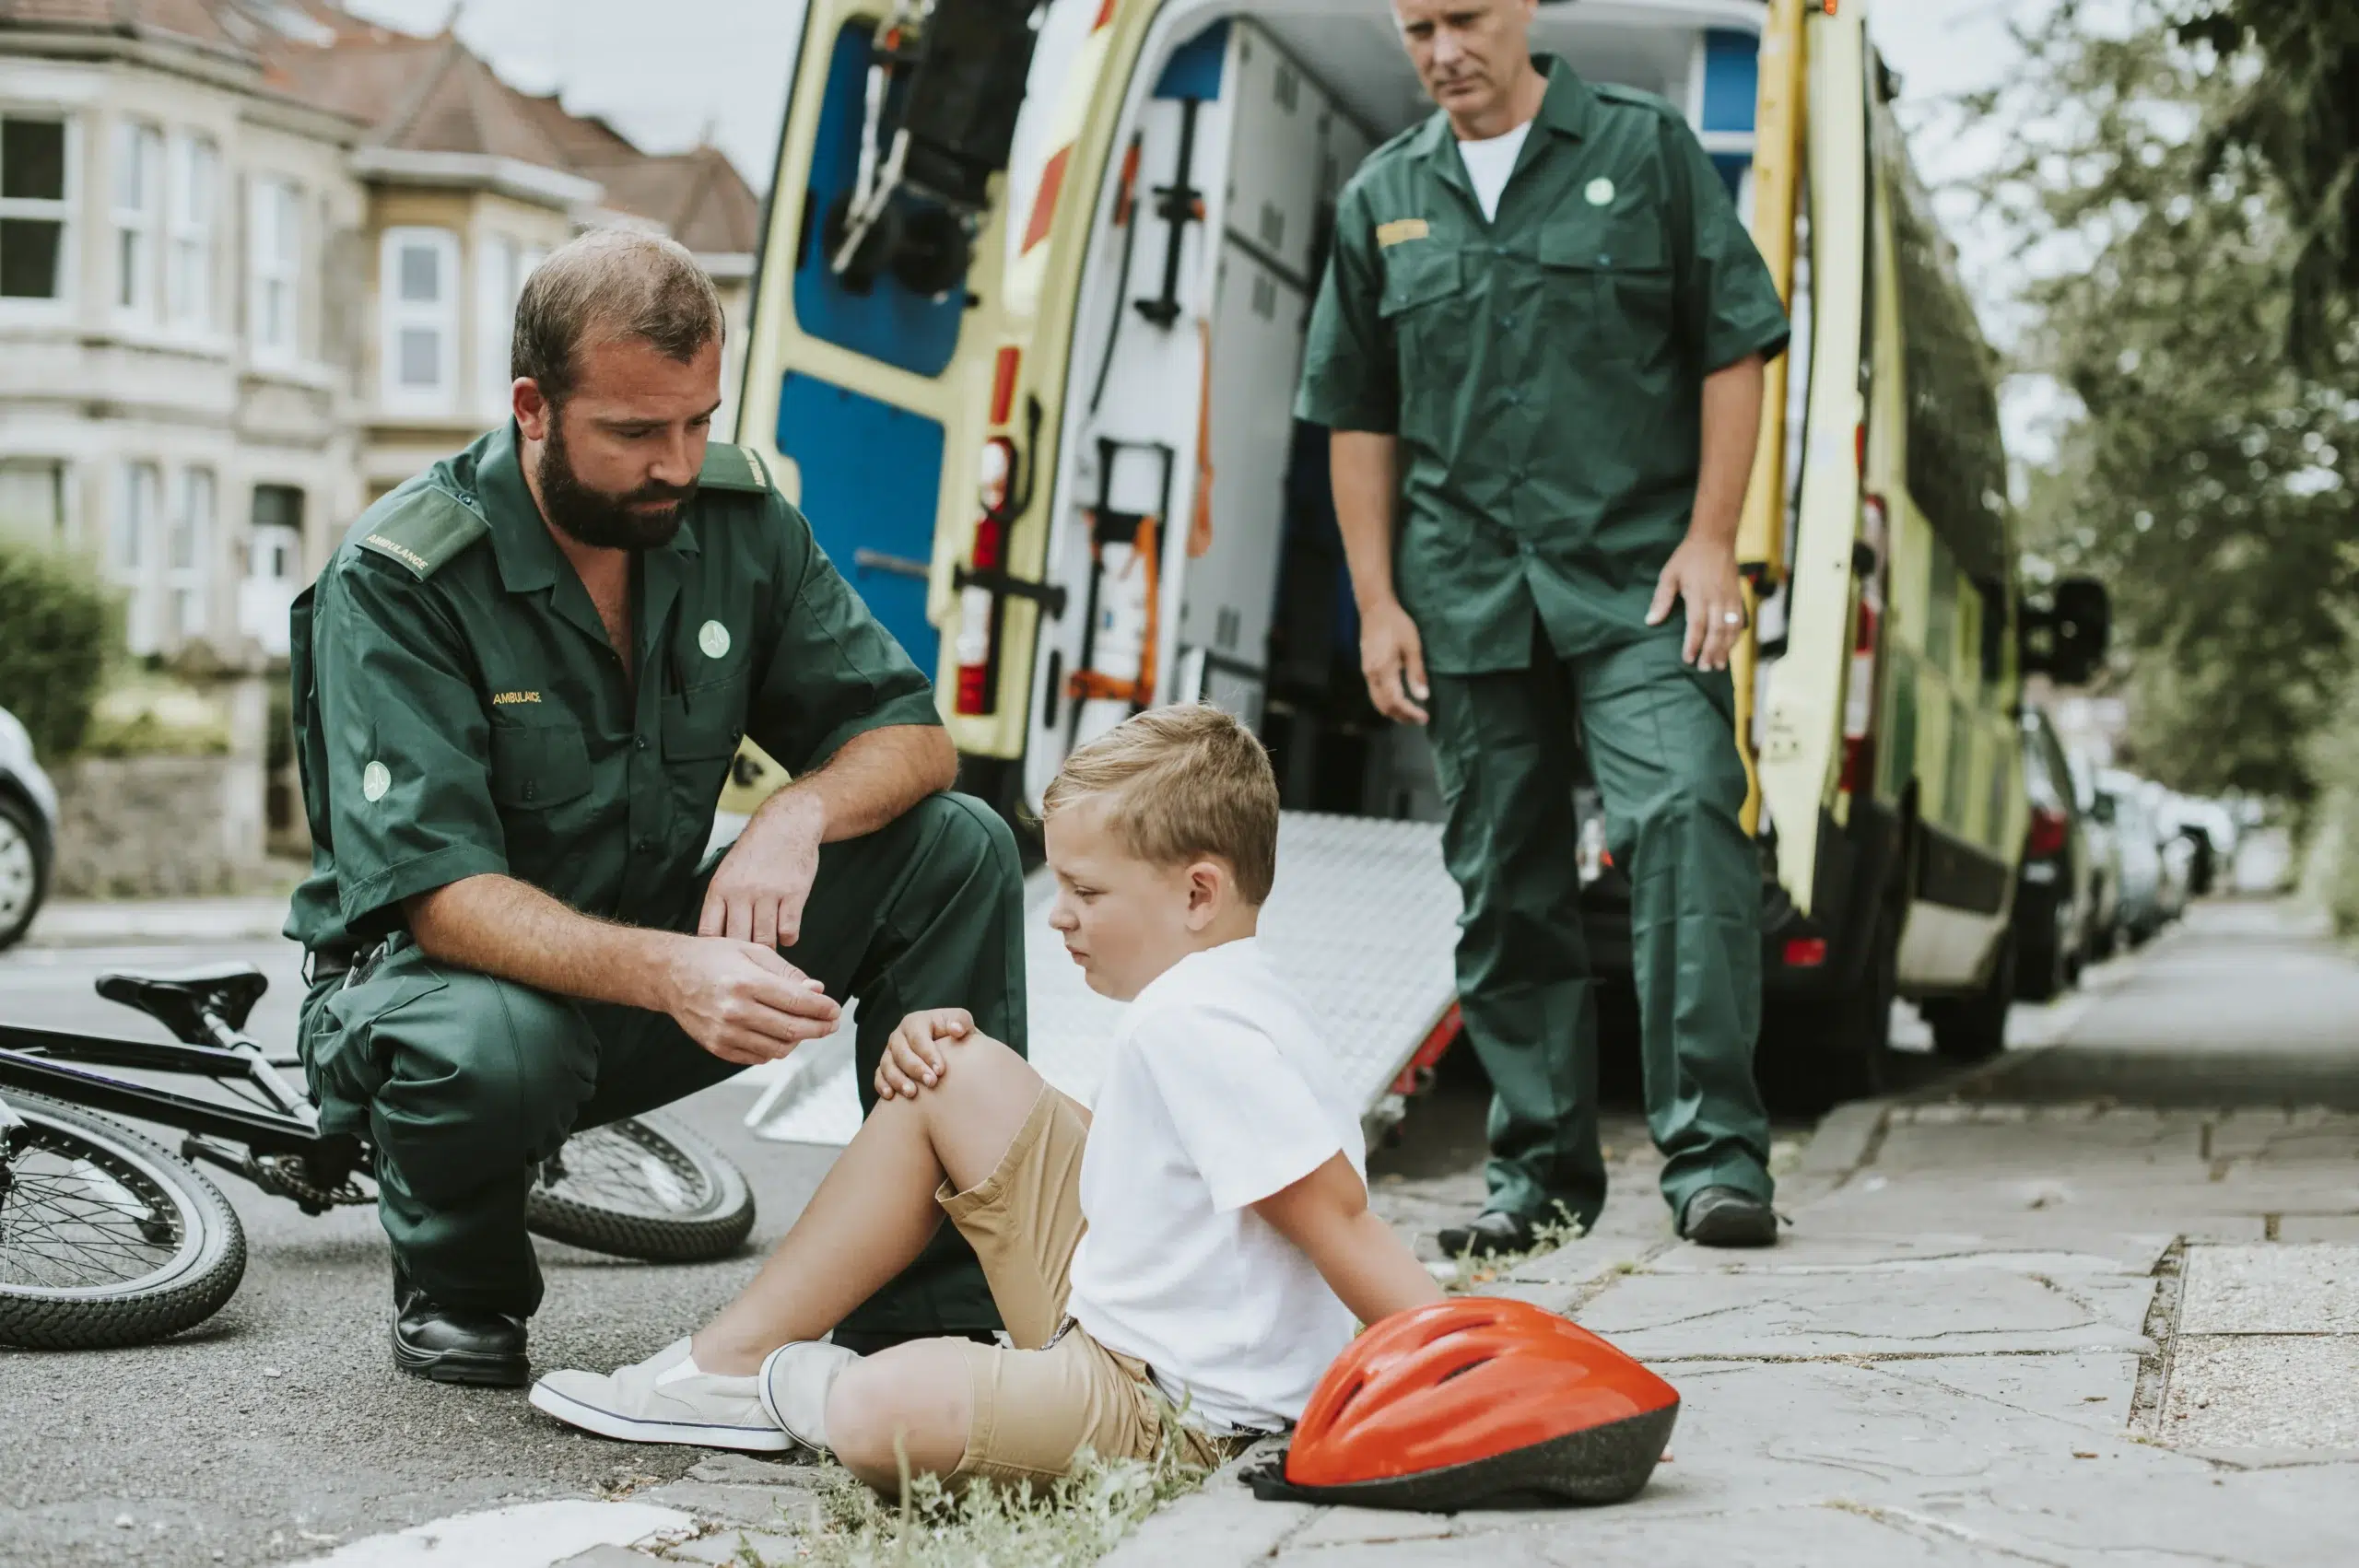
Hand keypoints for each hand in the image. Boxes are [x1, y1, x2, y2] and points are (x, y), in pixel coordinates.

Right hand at [663, 937, 840, 1066]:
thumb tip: (816, 990)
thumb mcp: (752, 951)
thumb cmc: (711, 958)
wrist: (669, 974)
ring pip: (777, 1048)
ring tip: (804, 1028)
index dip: (823, 1009)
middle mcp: (735, 1010)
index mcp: (746, 982)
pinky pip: (758, 1057)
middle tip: (831, 1024)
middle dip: (819, 1028)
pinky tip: (778, 1035)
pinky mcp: (717, 1047)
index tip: (835, 1010)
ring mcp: (725, 1032)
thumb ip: (787, 973)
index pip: (797, 1002)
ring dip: (798, 1041)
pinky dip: (774, 1049)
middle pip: (792, 1029)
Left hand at [700, 789, 823, 947]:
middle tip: (750, 959)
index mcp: (720, 888)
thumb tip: (715, 941)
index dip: (715, 951)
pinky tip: (786, 932)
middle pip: (738, 940)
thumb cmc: (756, 852)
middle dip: (744, 955)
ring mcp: (769, 893)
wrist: (787, 824)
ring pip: (765, 939)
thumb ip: (721, 903)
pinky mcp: (794, 893)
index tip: (723, 958)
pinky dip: (788, 938)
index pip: (709, 932)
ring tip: (769, 945)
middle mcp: (741, 892)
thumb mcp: (728, 872)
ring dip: (768, 948)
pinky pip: (789, 930)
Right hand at [874, 1007, 974, 1099]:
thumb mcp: (961, 1023)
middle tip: (931, 1083)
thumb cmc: (957, 1036)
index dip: (928, 1053)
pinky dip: (882, 1085)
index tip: (941, 1070)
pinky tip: (890, 1096)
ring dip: (898, 1079)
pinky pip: (878, 1076)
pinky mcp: (885, 1068)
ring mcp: (890, 1052)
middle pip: (901, 1052)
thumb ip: (961, 1021)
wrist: (949, 1050)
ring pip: (887, 1065)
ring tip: (912, 1093)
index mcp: (916, 1022)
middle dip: (915, 1068)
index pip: (918, 1037)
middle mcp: (899, 1036)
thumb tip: (956, 1029)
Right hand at [1359, 600, 1430, 724]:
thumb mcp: (1412, 646)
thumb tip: (1422, 697)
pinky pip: (1375, 692)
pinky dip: (1387, 702)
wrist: (1375, 608)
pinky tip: (1400, 699)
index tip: (1424, 717)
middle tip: (1419, 719)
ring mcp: (1366, 672)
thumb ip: (1416, 672)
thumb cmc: (1397, 624)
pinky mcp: (1366, 668)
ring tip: (1411, 713)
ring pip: (1377, 701)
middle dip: (1401, 716)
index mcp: (1384, 670)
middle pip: (1383, 706)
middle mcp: (1371, 675)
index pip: (1395, 701)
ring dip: (1393, 711)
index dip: (1410, 713)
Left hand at [1646, 532, 1747, 670]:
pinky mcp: (1739, 597)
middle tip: (1704, 668)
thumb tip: (1650, 621)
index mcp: (1699, 595)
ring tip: (1718, 665)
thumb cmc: (1688, 557)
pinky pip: (1740, 621)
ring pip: (1731, 629)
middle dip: (1711, 652)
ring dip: (1726, 649)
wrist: (1715, 539)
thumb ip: (1661, 599)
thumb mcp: (1669, 575)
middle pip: (1717, 631)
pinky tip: (1730, 648)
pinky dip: (1736, 637)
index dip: (1693, 644)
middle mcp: (1717, 599)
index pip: (1697, 625)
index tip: (1688, 659)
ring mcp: (1731, 598)